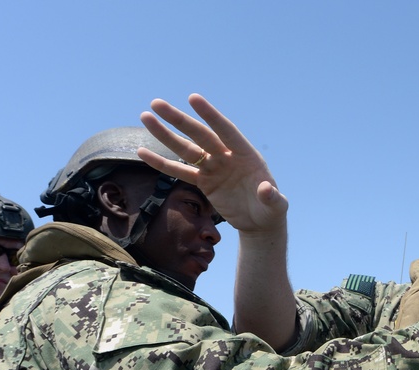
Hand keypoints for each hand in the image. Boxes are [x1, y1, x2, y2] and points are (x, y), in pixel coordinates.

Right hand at [138, 94, 288, 238]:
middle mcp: (227, 156)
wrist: (260, 222)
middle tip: (157, 104)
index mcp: (246, 154)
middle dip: (179, 120)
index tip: (193, 98)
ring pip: (186, 149)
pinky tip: (143, 153)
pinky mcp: (204, 182)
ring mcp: (214, 168)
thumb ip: (272, 197)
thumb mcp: (275, 206)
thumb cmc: (271, 209)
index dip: (211, 116)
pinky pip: (180, 171)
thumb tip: (266, 189)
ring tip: (145, 117)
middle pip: (200, 135)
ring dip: (166, 135)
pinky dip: (162, 163)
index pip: (226, 131)